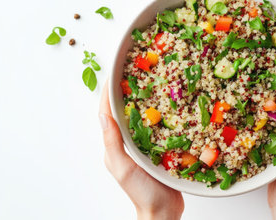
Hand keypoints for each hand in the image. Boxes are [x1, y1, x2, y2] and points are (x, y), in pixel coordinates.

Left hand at [99, 82, 183, 219]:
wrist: (163, 211)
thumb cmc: (142, 193)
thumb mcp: (123, 167)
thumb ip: (113, 143)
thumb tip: (103, 116)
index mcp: (116, 145)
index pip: (108, 111)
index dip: (109, 92)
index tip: (115, 72)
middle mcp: (128, 142)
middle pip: (125, 110)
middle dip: (128, 90)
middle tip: (136, 70)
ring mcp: (144, 145)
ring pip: (143, 116)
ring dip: (146, 98)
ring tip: (154, 80)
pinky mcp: (160, 148)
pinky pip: (159, 126)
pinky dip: (162, 113)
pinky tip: (172, 104)